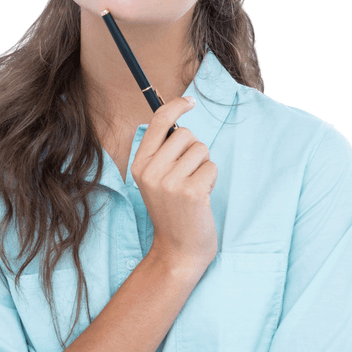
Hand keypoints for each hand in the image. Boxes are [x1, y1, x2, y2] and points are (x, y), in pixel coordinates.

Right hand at [132, 95, 217, 273]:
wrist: (178, 250)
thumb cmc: (172, 212)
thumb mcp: (156, 181)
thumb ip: (162, 154)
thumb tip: (178, 120)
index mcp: (139, 165)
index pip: (157, 122)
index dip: (176, 106)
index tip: (190, 101)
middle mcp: (151, 172)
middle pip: (185, 134)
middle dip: (194, 150)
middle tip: (188, 175)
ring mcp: (170, 182)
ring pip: (201, 149)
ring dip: (204, 166)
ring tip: (194, 188)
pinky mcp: (191, 191)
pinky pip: (211, 167)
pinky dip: (211, 179)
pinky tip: (201, 198)